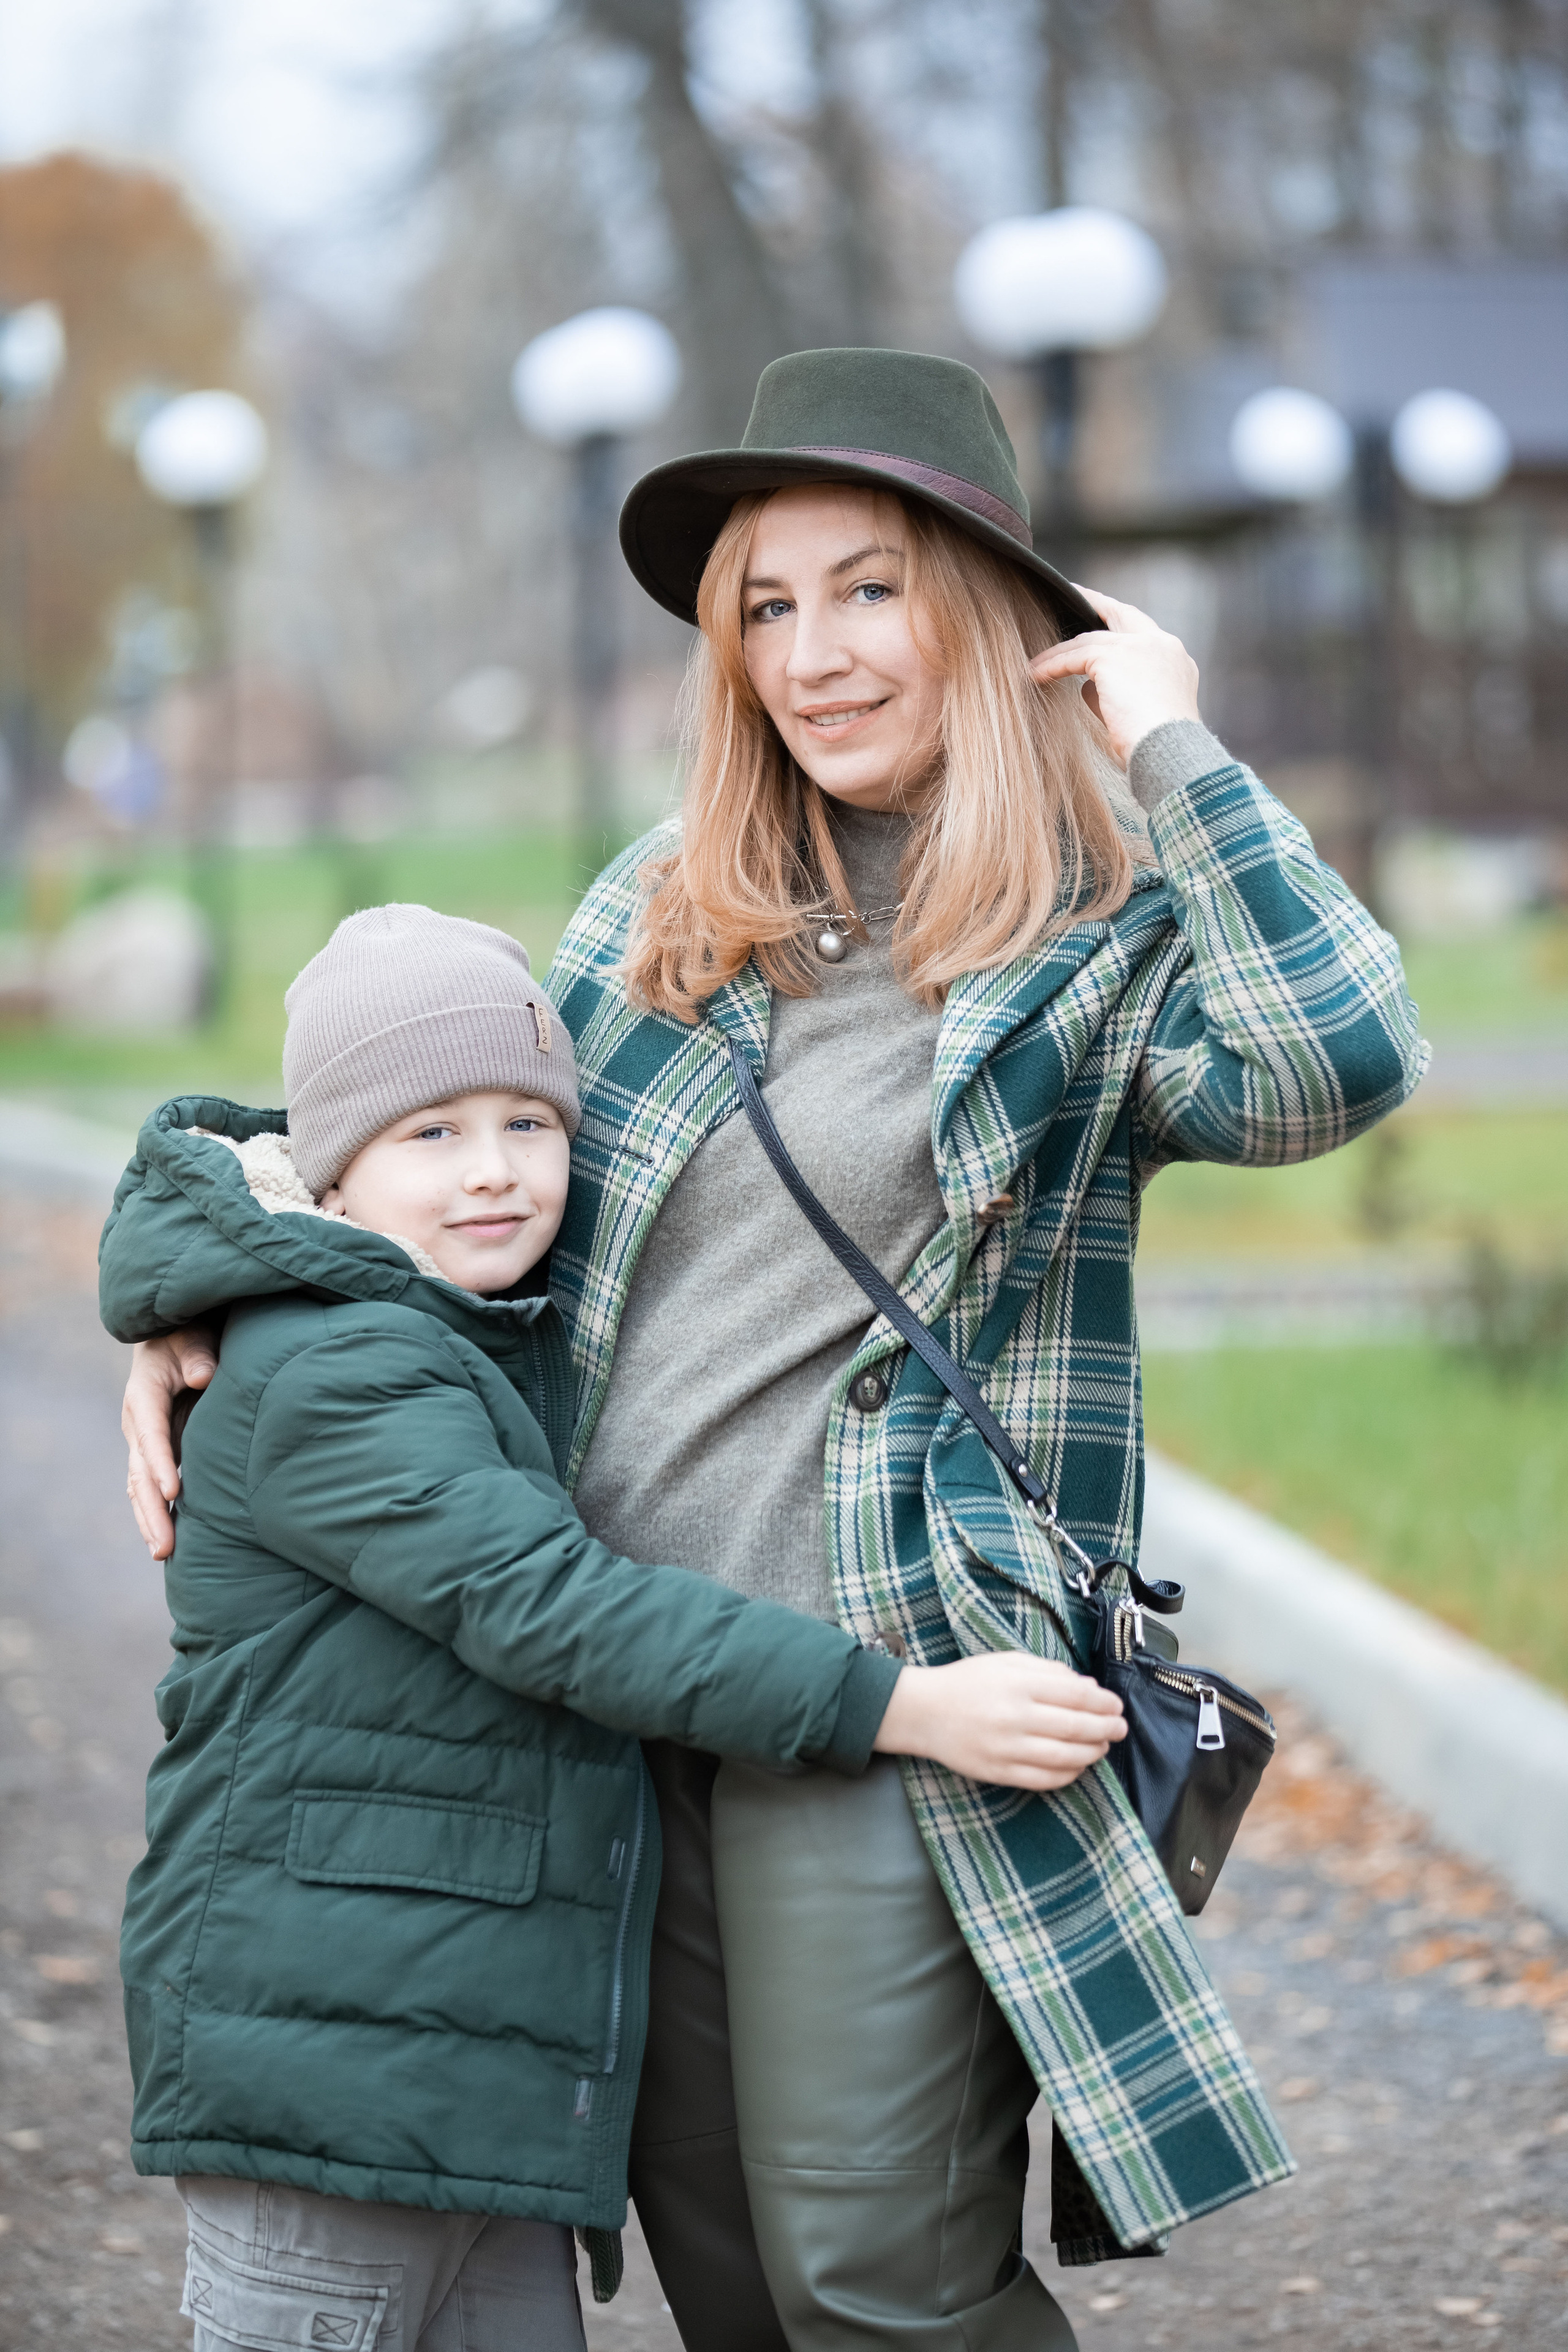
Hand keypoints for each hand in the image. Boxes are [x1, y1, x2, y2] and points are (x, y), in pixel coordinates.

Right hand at [122, 1327, 218, 1559]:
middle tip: (165, 1546)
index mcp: (144, 1396)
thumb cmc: (187, 1335)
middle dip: (152, 1510)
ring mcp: (145, 1441)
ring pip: (140, 1487)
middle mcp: (138, 1424)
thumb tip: (203, 1376)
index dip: (160, 1462)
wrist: (174, 1336)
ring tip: (164, 1553)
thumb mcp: (191, 1335)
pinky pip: (150, 1487)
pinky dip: (156, 1514)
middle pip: (140, 1472)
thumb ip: (197, 1353)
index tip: (172, 1492)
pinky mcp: (158, 1451)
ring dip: (150, 1520)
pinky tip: (168, 1541)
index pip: (152, 1434)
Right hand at [872, 1651, 1125, 1790]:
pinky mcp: (998, 1772)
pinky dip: (1068, 1775)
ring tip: (1103, 1747)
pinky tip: (1077, 1766)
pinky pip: (1043, 1779)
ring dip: (1092, 1753)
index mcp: (1019, 1684)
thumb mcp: (1007, 1661)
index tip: (1116, 1705)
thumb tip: (1088, 1686)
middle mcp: (1015, 1716)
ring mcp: (1006, 1748)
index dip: (1104, 1702)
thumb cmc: (967, 1681)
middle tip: (1120, 1728)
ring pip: (1065, 1756)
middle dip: (1106, 1728)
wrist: (923, 1711)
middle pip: (1076, 1726)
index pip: (1076, 1695)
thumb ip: (1048, 1671)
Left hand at [1029, 586, 1200, 767]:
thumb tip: (1085, 687)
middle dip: (1094, 603)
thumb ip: (1114, 695)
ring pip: (1089, 641)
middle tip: (1072, 593)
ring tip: (1036, 664)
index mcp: (1175, 661)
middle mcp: (1162, 646)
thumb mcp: (1139, 716)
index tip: (1101, 618)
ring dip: (1059, 653)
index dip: (1120, 624)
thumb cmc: (1155, 749)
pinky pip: (1074, 657)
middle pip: (1121, 614)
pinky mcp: (1114, 657)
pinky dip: (1052, 666)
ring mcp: (1140, 646)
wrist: (1169, 753)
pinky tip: (1035, 675)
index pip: (1143, 632)